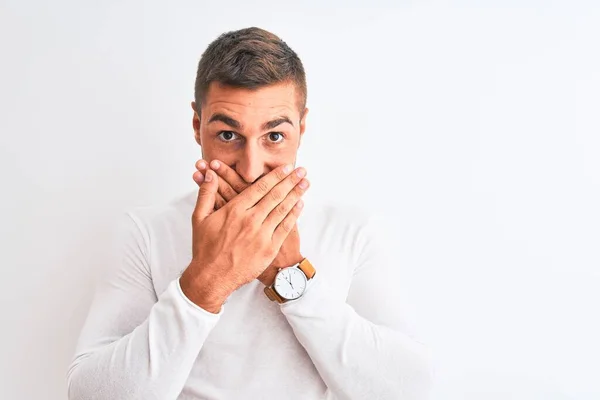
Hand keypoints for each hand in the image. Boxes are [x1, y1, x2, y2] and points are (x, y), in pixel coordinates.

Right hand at [180, 164, 308, 312]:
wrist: (212, 277)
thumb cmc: (205, 249)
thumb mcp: (199, 218)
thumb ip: (206, 194)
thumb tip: (209, 174)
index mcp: (235, 210)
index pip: (260, 187)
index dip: (275, 175)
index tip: (286, 167)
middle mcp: (250, 220)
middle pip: (275, 195)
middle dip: (290, 181)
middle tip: (302, 170)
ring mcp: (261, 235)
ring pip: (282, 209)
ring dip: (296, 194)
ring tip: (305, 183)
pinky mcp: (269, 249)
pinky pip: (285, 228)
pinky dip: (294, 215)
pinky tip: (300, 205)